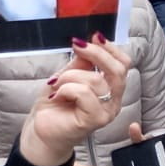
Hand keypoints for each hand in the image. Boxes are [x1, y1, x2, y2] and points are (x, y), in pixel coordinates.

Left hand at [19, 36, 130, 165]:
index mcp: (110, 89)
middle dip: (96, 53)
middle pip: (118, 70)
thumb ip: (81, 63)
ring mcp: (106, 112)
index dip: (110, 48)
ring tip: (57, 85)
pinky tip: (57, 95)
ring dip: (69, 76)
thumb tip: (88, 42)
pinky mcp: (94, 120)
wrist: (41, 129)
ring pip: (94, 80)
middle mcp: (114, 101)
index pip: (123, 65)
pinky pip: (84, 93)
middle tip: (77, 46)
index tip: (94, 36)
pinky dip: (66, 89)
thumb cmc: (55, 103)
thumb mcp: (68, 76)